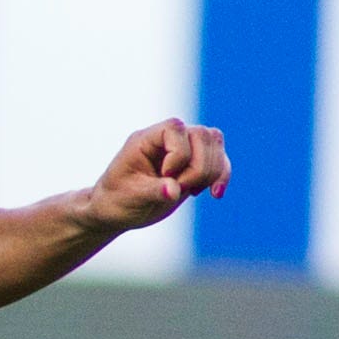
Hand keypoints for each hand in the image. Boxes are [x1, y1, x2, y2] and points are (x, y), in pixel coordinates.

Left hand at [85, 118, 230, 230]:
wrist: (118, 211)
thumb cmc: (117, 200)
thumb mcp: (130, 198)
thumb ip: (152, 192)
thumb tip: (174, 190)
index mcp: (146, 140)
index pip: (175, 128)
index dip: (179, 153)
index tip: (165, 176)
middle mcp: (167, 140)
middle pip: (202, 134)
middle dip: (199, 167)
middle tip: (180, 188)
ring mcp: (183, 150)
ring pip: (215, 142)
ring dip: (211, 171)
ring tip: (192, 192)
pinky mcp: (194, 164)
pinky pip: (220, 159)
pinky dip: (222, 175)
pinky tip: (214, 194)